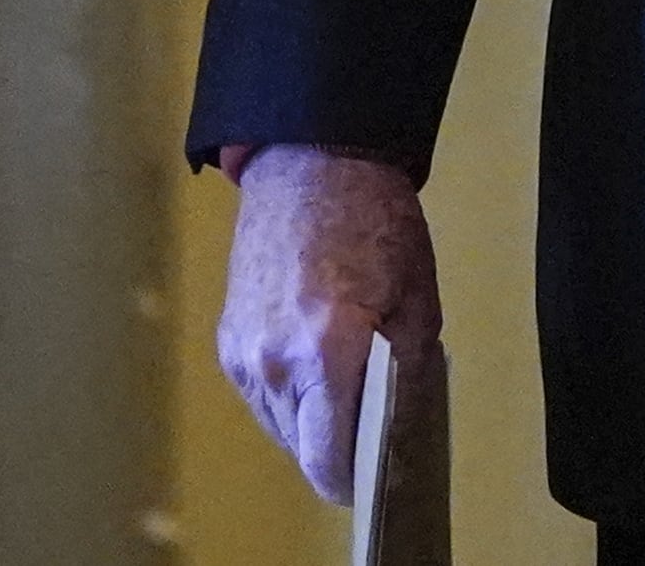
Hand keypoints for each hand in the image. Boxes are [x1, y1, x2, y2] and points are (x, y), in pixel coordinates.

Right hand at [218, 145, 442, 501]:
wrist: (311, 164)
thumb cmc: (374, 220)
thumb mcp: (416, 296)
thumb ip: (408, 370)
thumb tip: (403, 425)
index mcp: (325, 353)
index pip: (326, 457)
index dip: (352, 478)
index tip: (376, 479)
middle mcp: (274, 363)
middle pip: (301, 448)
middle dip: (337, 448)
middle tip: (374, 431)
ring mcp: (244, 353)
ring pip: (279, 424)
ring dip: (311, 422)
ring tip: (348, 390)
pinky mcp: (228, 340)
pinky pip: (261, 393)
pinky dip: (289, 393)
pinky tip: (318, 366)